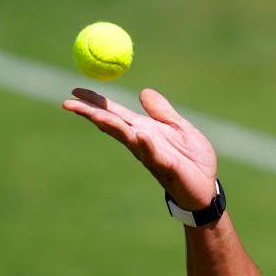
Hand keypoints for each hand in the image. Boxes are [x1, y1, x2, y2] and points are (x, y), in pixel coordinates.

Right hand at [62, 88, 217, 209]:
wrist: (207, 185)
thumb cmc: (192, 158)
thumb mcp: (179, 127)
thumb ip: (162, 112)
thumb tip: (144, 91)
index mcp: (144, 130)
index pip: (115, 113)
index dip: (95, 102)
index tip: (75, 90)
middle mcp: (141, 142)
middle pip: (112, 125)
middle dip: (91, 114)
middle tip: (68, 103)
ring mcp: (151, 155)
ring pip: (127, 138)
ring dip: (112, 127)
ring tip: (96, 115)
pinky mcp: (167, 166)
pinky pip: (154, 155)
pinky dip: (146, 145)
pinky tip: (139, 135)